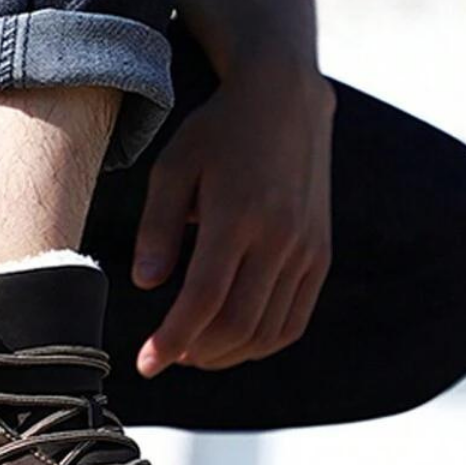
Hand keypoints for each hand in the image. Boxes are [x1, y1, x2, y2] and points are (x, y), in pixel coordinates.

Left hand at [133, 58, 334, 376]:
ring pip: (269, 331)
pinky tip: (233, 341)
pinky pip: (295, 319)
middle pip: (238, 324)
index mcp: (237, 216)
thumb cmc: (218, 133)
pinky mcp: (320, 255)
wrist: (285, 101)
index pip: (203, 299)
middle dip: (196, 353)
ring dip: (227, 354)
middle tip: (167, 356)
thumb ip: (156, 228)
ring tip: (193, 352)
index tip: (146, 364)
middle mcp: (279, 237)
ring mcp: (307, 249)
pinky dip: (262, 343)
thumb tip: (145, 284)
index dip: (172, 340)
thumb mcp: (171, 169)